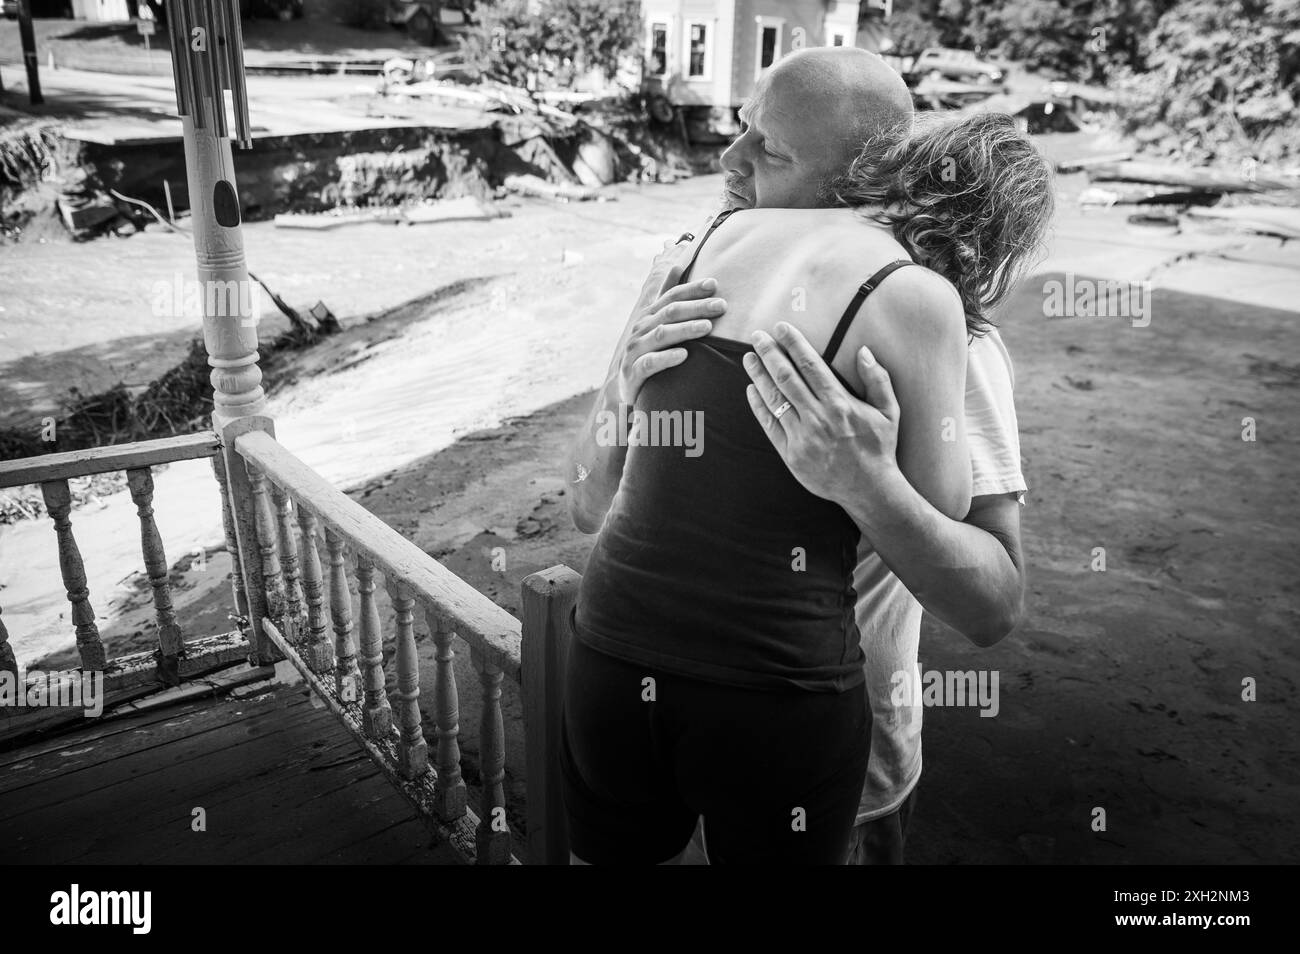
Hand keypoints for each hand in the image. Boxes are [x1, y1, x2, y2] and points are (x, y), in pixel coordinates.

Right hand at [618, 265, 725, 405]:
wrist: (628, 387)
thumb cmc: (649, 352)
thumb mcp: (656, 323)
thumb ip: (665, 295)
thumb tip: (677, 264)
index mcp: (648, 317)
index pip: (671, 297)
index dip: (692, 289)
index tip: (714, 284)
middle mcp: (641, 330)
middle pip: (670, 313)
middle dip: (696, 308)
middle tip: (722, 306)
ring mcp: (635, 351)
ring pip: (661, 336)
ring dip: (685, 329)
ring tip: (707, 327)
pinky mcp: (632, 374)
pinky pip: (649, 364)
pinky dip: (666, 358)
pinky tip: (683, 355)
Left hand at [742, 322, 901, 505]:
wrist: (869, 489)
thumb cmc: (879, 447)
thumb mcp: (889, 411)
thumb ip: (877, 379)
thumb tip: (863, 351)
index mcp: (840, 403)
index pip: (810, 365)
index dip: (793, 344)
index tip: (781, 327)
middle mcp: (818, 418)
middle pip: (786, 378)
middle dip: (769, 353)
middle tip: (757, 336)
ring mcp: (802, 437)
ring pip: (774, 399)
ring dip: (758, 375)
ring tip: (748, 357)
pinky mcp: (791, 454)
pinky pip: (769, 425)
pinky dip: (759, 406)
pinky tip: (751, 390)